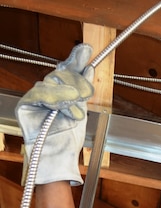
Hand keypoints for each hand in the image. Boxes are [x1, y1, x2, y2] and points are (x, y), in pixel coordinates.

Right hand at [15, 44, 93, 185]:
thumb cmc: (68, 140)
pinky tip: (59, 107)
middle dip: (74, 83)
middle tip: (83, 95)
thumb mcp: (81, 110)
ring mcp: (35, 98)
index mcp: (61, 94)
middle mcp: (47, 93)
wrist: (58, 157)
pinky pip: (38, 93)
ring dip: (65, 96)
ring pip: (50, 82)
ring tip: (73, 110)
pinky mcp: (25, 105)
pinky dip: (52, 99)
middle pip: (60, 74)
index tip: (86, 49)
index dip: (75, 60)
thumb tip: (88, 68)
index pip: (67, 72)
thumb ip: (83, 89)